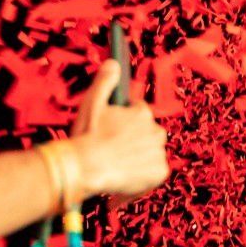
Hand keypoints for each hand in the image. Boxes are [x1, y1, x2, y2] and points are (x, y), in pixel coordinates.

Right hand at [68, 60, 169, 200]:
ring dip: (137, 161)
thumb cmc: (86, 136)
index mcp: (141, 113)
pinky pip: (153, 175)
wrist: (86, 167)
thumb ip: (105, 82)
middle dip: (133, 141)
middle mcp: (155, 131)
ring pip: (150, 155)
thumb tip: (113, 64)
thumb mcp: (92, 104)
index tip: (113, 131)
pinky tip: (122, 182)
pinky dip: (140, 180)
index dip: (124, 123)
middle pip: (147, 135)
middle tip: (112, 152)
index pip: (139, 113)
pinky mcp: (159, 173)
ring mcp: (158, 153)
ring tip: (115, 168)